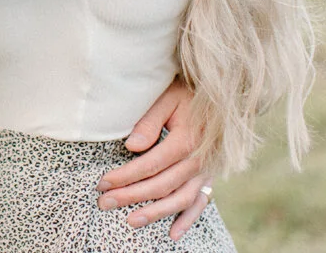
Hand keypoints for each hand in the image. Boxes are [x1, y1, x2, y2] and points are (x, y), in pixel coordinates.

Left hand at [96, 79, 212, 240]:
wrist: (223, 94)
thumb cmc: (188, 92)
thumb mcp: (167, 97)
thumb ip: (149, 122)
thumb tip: (131, 147)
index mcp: (186, 140)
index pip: (149, 165)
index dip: (125, 176)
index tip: (103, 183)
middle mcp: (199, 160)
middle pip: (161, 185)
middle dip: (131, 196)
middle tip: (105, 203)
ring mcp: (206, 171)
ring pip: (180, 199)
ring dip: (155, 213)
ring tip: (131, 221)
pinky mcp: (211, 175)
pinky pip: (201, 202)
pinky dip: (188, 219)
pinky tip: (172, 234)